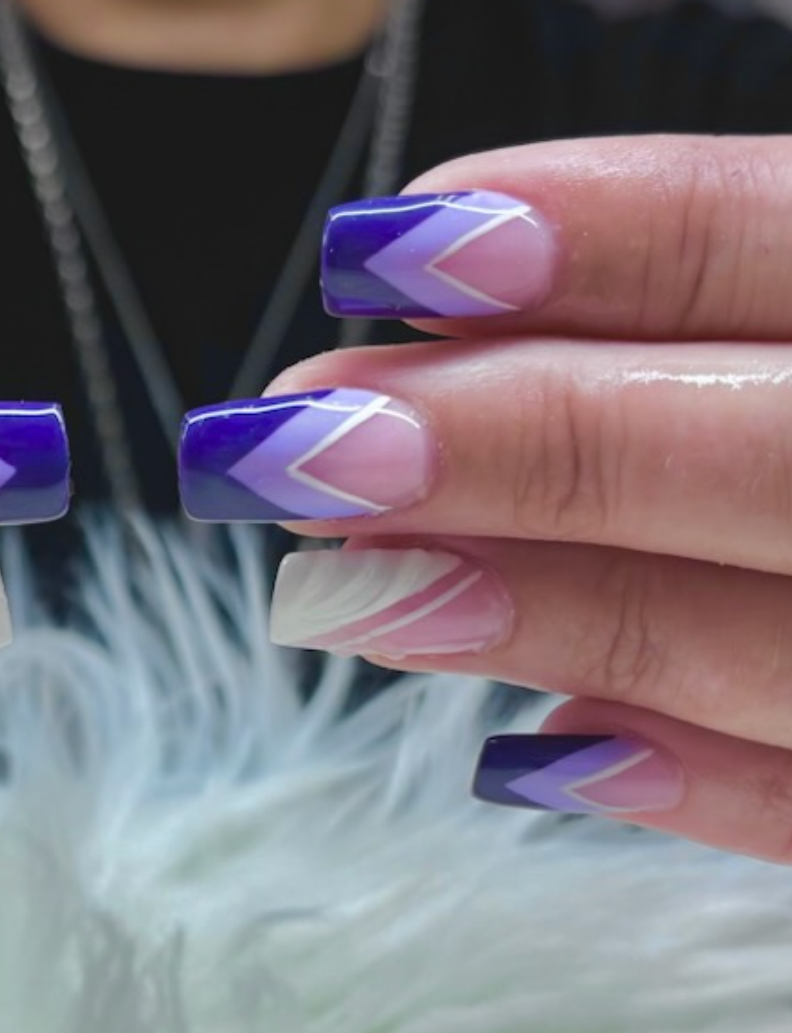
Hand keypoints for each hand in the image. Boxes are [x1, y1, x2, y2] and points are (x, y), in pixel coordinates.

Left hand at [180, 135, 791, 863]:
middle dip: (517, 439)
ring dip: (546, 610)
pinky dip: (691, 793)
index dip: (598, 239)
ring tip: (345, 595)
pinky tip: (527, 756)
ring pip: (766, 646)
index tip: (387, 253)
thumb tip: (439, 308)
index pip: (781, 248)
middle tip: (290, 446)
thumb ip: (694, 314)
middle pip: (758, 453)